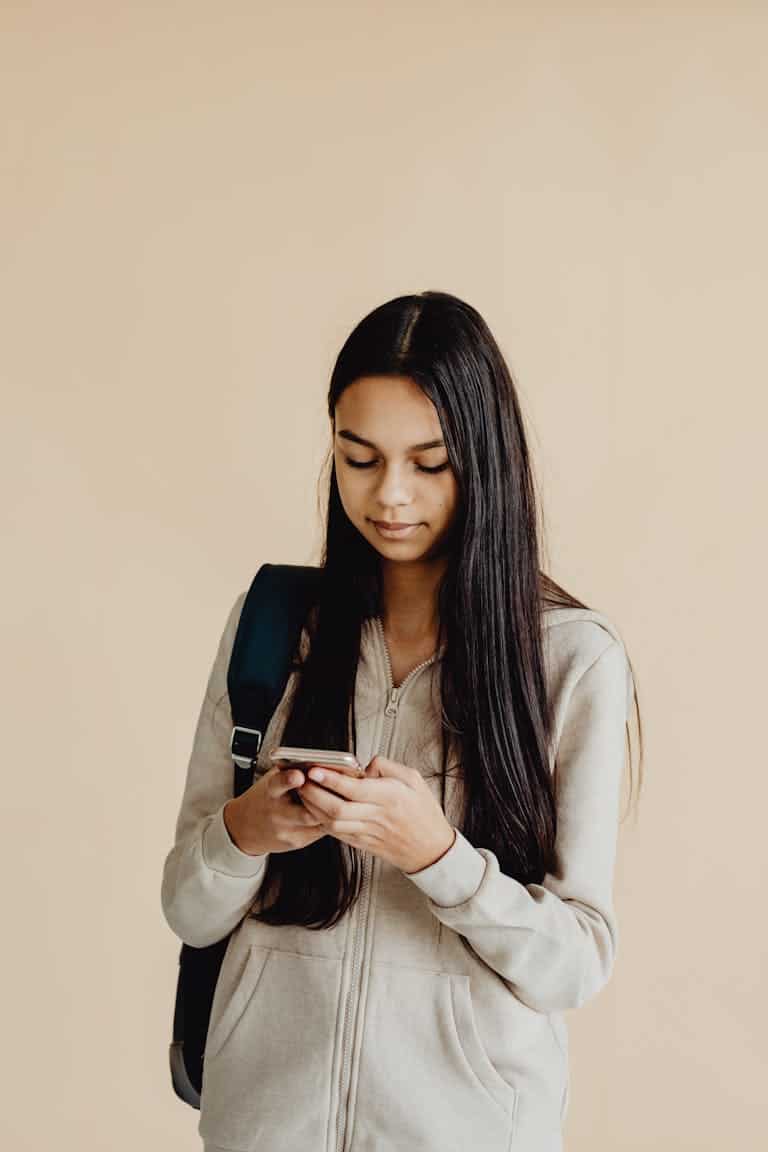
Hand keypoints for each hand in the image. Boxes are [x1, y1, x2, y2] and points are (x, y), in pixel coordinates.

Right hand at [223, 766, 327, 855]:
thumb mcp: (271, 779)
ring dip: (329, 811)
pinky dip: (328, 820)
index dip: (289, 780)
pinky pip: (320, 831)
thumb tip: (315, 759)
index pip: (279, 784)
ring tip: (334, 800)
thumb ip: (290, 770)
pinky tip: (328, 813)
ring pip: (316, 822)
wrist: (245, 827)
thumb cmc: (263, 799)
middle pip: (304, 811)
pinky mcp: (297, 841)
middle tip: (332, 791)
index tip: (298, 776)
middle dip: (321, 802)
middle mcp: (277, 813)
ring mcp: (287, 830)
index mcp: (271, 791)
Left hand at [296, 755, 456, 873]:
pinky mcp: (361, 843)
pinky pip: (336, 833)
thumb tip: (363, 765)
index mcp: (390, 797)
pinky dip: (321, 820)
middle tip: (301, 779)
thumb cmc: (423, 812)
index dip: (330, 779)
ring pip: (332, 823)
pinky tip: (314, 809)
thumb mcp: (413, 779)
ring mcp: (367, 832)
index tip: (315, 769)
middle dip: (313, 794)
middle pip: (336, 808)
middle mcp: (377, 816)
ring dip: (313, 808)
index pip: (353, 788)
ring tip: (303, 792)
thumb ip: (387, 766)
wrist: (430, 848)